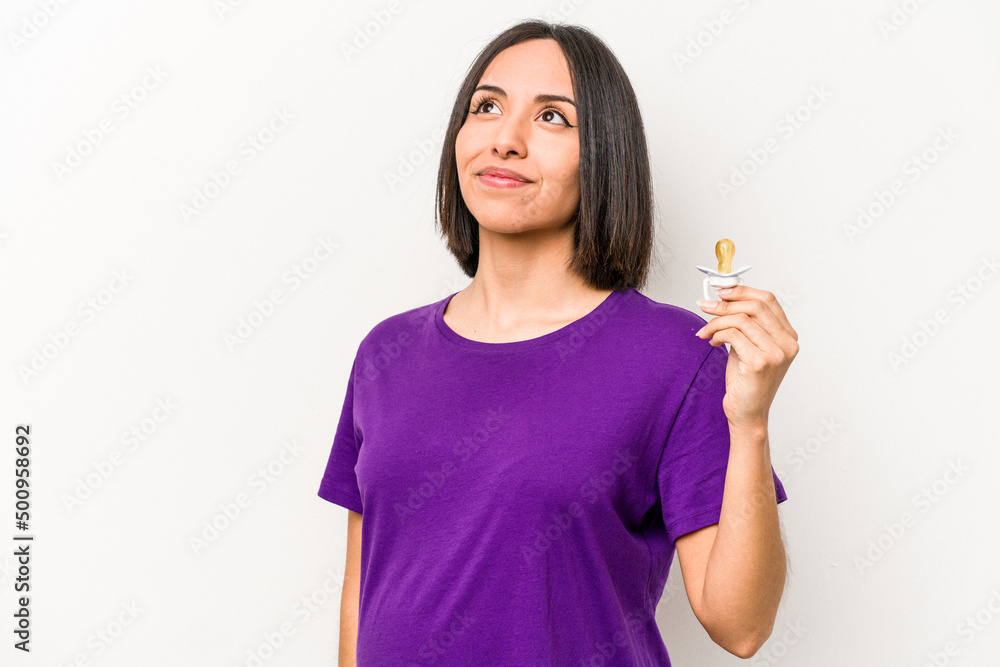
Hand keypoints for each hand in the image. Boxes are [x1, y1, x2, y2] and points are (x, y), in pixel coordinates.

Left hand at [695, 285, 798, 430]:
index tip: (721, 291)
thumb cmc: (747, 382)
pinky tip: (711, 341)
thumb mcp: (748, 346)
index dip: (743, 291)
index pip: (768, 300)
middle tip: (705, 306)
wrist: (747, 413)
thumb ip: (744, 324)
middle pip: (755, 306)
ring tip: (705, 331)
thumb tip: (724, 298)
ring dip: (716, 321)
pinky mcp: (760, 362)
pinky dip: (717, 334)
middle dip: (726, 303)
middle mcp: (787, 343)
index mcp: (788, 336)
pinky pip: (733, 335)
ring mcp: (776, 353)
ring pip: (741, 319)